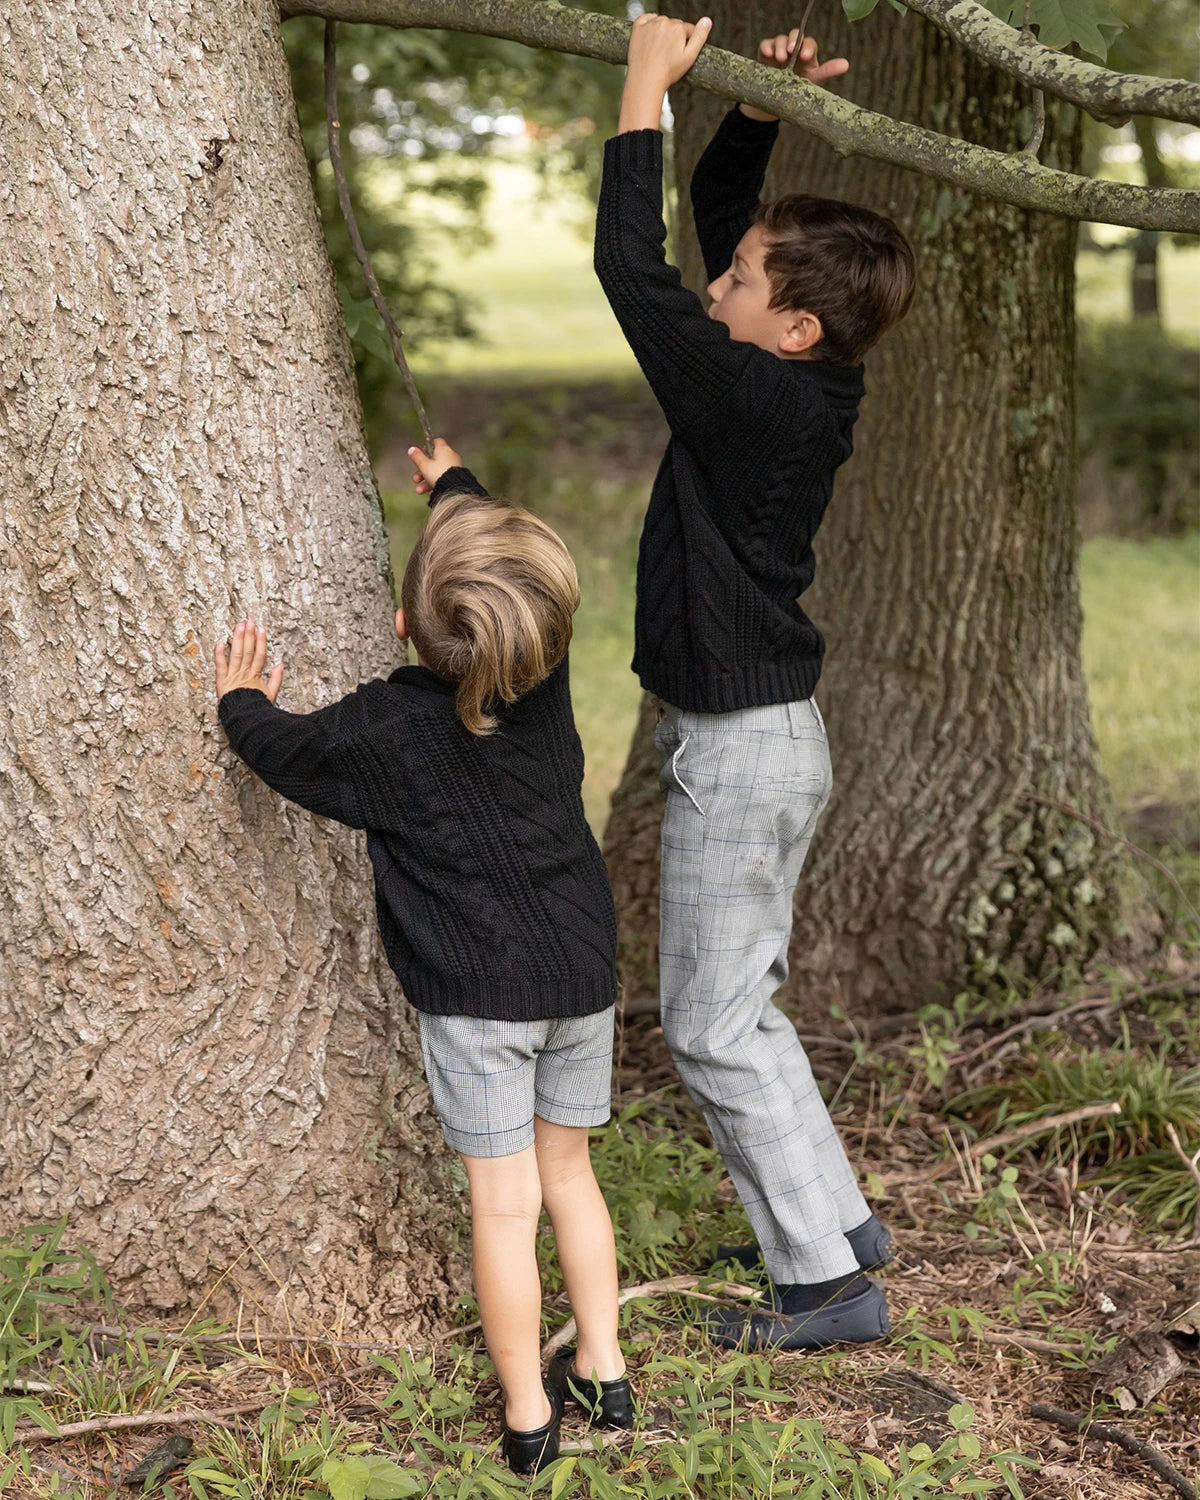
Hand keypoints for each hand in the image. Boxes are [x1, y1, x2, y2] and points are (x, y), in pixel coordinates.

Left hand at [214, 618, 283, 701]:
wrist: (245, 718)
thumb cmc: (257, 708)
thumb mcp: (271, 694)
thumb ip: (276, 679)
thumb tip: (280, 665)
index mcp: (256, 675)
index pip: (259, 655)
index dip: (260, 641)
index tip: (261, 629)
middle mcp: (244, 673)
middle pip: (248, 651)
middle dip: (249, 635)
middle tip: (249, 621)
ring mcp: (233, 676)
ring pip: (236, 654)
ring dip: (237, 639)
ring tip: (239, 626)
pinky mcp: (222, 681)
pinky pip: (220, 665)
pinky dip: (219, 654)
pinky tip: (220, 642)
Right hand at [408, 436, 462, 496]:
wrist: (454, 489)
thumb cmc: (440, 474)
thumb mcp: (424, 465)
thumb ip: (417, 457)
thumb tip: (412, 449)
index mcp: (443, 450)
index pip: (437, 442)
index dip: (428, 446)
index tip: (422, 452)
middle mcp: (451, 457)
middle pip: (434, 461)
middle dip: (422, 471)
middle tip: (416, 478)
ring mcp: (454, 468)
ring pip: (437, 473)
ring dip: (426, 481)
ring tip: (420, 490)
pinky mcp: (457, 478)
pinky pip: (443, 480)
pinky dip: (436, 485)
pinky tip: (431, 492)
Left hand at [618, 14, 711, 132]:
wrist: (646, 80)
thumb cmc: (669, 71)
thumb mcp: (690, 57)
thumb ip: (700, 37)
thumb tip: (707, 20)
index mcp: (679, 28)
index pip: (688, 29)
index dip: (687, 42)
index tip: (681, 54)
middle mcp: (665, 22)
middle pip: (674, 25)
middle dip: (674, 36)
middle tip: (669, 55)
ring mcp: (650, 25)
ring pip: (661, 22)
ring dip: (663, 30)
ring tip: (660, 49)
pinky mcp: (638, 28)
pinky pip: (645, 18)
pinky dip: (649, 23)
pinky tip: (651, 34)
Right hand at [740, 30, 849, 120]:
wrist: (776, 104)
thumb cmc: (798, 91)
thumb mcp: (813, 82)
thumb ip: (827, 71)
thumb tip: (846, 64)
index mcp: (807, 55)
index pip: (809, 44)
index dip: (808, 47)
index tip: (805, 57)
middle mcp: (794, 50)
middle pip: (796, 35)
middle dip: (794, 41)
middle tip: (791, 51)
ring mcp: (779, 51)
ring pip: (780, 39)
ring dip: (780, 46)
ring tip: (779, 58)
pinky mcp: (765, 55)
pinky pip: (765, 45)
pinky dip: (766, 47)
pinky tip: (767, 54)